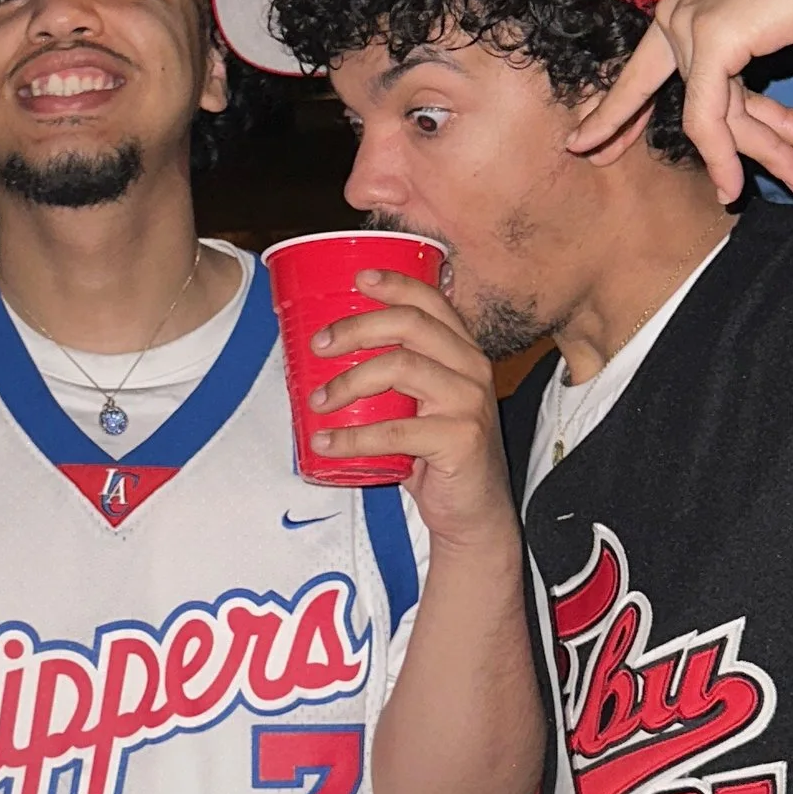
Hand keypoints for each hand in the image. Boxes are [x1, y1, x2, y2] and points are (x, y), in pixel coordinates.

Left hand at [307, 268, 518, 553]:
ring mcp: (470, 402)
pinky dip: (352, 437)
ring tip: (318, 402)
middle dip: (356, 329)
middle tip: (319, 346)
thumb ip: (395, 377)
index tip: (358, 279)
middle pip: (410, 325)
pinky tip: (326, 443)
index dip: (395, 284)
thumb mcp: (421, 404)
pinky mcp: (461, 439)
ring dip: (348, 382)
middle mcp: (473, 368)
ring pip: (400, 368)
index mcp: (463, 352)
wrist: (474, 513)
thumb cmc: (439, 455)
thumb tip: (328, 357)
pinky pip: (394, 430)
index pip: (432, 301)